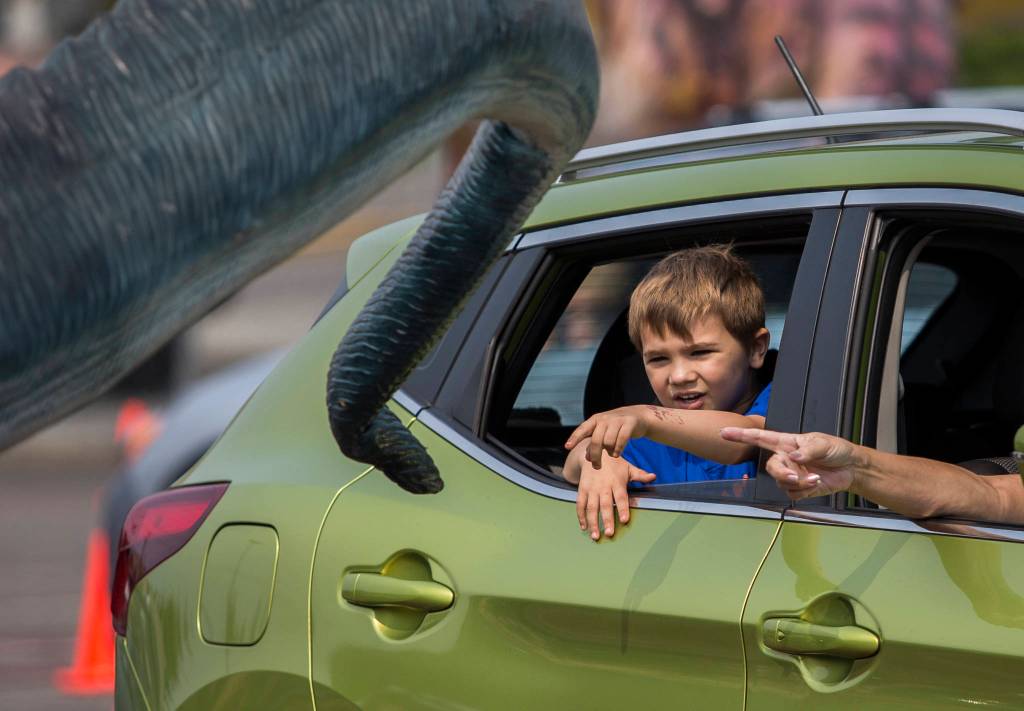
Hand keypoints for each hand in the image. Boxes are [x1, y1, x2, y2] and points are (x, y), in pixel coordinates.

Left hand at [565, 406, 650, 469]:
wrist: (637, 416)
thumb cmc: (616, 427)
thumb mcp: (603, 431)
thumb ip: (594, 443)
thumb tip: (587, 458)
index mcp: (595, 419)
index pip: (582, 429)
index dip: (574, 438)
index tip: (567, 447)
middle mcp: (604, 419)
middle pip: (596, 440)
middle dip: (595, 456)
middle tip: (596, 467)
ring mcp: (617, 420)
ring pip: (609, 442)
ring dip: (609, 452)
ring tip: (611, 455)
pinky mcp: (629, 423)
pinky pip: (621, 440)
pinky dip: (618, 450)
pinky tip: (617, 454)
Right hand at [576, 455, 655, 540]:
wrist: (594, 452)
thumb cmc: (615, 463)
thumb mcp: (628, 467)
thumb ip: (640, 475)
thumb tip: (654, 477)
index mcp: (616, 482)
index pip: (620, 497)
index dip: (622, 508)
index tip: (624, 520)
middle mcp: (603, 486)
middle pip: (605, 505)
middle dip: (607, 520)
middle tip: (609, 534)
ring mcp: (591, 488)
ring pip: (591, 507)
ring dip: (592, 522)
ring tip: (595, 536)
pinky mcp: (582, 489)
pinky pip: (580, 504)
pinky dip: (580, 516)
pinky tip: (584, 527)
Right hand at [719, 427, 857, 500]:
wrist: (851, 468)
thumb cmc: (837, 450)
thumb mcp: (824, 444)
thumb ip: (808, 450)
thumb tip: (794, 457)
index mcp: (787, 443)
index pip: (760, 438)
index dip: (741, 435)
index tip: (724, 433)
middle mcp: (786, 458)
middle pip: (771, 467)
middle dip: (781, 474)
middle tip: (795, 477)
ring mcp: (792, 474)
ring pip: (782, 483)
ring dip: (798, 483)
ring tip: (815, 478)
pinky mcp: (800, 487)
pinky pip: (793, 493)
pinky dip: (804, 491)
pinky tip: (815, 484)